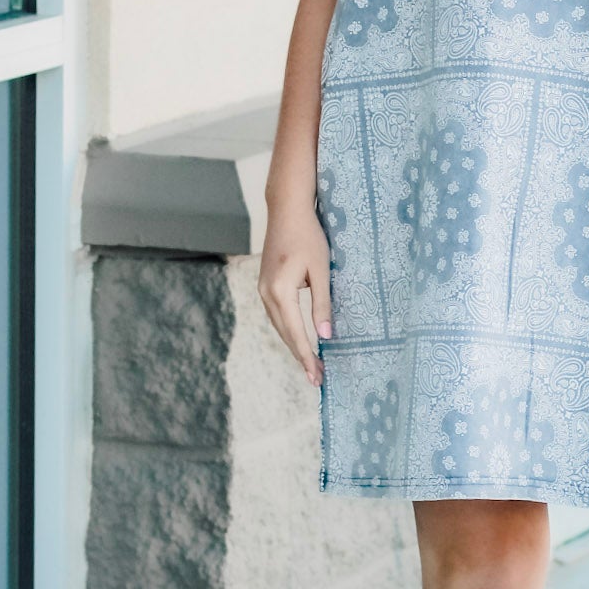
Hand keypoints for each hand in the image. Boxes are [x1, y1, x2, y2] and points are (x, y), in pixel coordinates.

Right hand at [258, 201, 332, 387]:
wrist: (286, 211)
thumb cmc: (308, 236)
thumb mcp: (321, 270)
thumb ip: (322, 303)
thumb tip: (325, 336)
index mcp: (280, 291)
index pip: (296, 332)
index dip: (307, 356)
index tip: (317, 376)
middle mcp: (266, 293)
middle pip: (284, 334)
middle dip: (301, 356)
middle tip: (316, 378)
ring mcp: (263, 289)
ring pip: (279, 326)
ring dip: (294, 345)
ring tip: (310, 364)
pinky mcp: (265, 285)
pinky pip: (277, 315)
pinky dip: (288, 330)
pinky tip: (299, 339)